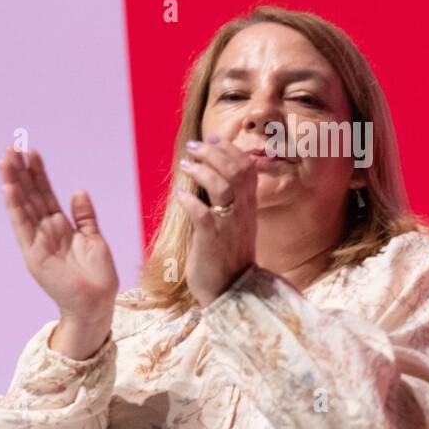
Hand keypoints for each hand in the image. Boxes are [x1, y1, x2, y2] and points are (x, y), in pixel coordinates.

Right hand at [0, 148, 117, 359]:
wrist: (97, 302)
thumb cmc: (97, 275)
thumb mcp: (94, 238)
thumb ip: (84, 215)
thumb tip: (78, 191)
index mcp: (59, 225)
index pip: (45, 193)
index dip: (37, 172)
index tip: (31, 151)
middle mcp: (45, 230)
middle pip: (30, 195)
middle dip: (20, 171)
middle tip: (10, 147)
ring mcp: (37, 241)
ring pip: (22, 206)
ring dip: (13, 182)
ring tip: (4, 160)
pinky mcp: (33, 254)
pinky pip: (22, 226)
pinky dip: (15, 207)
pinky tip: (9, 188)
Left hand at [172, 138, 256, 305]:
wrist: (231, 290)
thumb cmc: (227, 256)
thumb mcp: (234, 224)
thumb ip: (227, 201)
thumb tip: (210, 177)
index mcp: (250, 206)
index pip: (247, 167)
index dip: (230, 149)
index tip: (212, 138)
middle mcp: (243, 212)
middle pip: (236, 170)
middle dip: (214, 152)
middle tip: (194, 146)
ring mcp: (228, 225)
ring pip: (222, 186)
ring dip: (202, 170)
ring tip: (186, 164)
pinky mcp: (212, 240)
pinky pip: (202, 214)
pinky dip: (189, 200)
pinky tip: (178, 194)